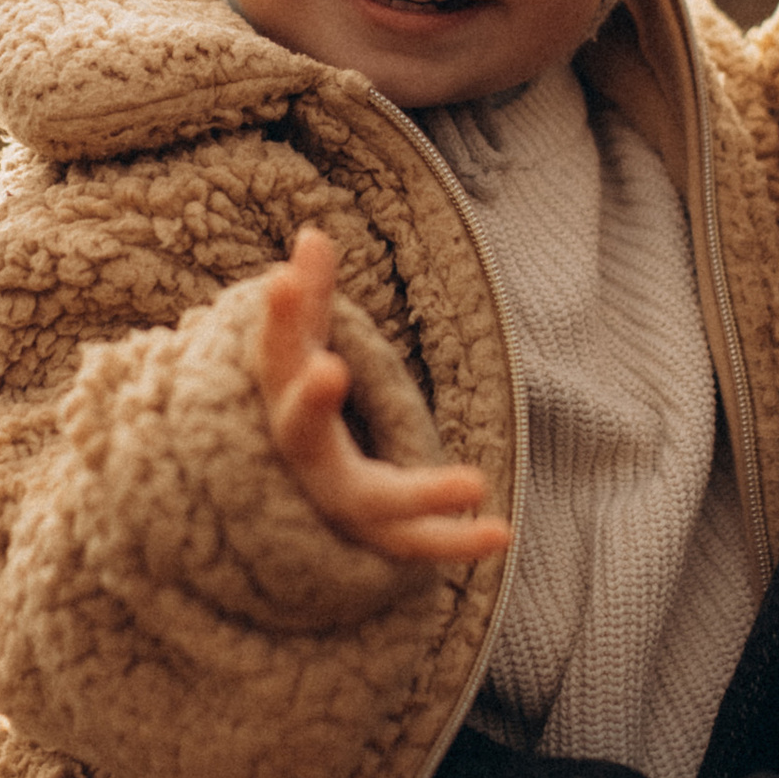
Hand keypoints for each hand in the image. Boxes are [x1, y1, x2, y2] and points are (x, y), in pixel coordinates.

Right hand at [250, 227, 511, 566]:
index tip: (282, 277)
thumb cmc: (300, 404)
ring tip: (474, 481)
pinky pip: (414, 543)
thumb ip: (311, 300)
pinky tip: (504, 533)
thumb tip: (313, 234)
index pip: (275, 355)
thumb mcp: (303, 352)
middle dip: (309, 401)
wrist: (283, 503)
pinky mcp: (376, 532)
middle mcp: (302, 458)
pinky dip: (458, 541)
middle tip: (326, 368)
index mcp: (280, 401)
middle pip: (298, 431)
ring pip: (371, 502)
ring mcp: (337, 502)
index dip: (279, 319)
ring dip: (420, 494)